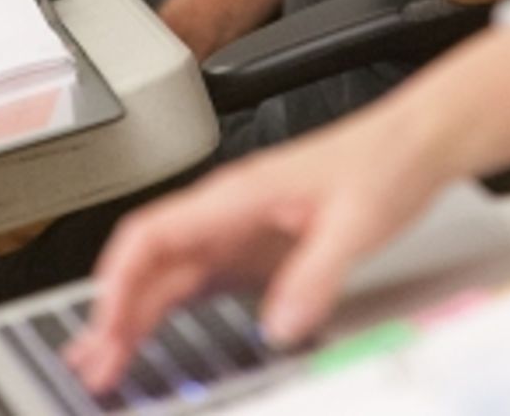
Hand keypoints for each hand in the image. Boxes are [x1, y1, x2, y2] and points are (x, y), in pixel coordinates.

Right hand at [67, 104, 444, 392]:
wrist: (414, 143)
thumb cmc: (383, 162)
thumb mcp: (355, 224)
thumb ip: (315, 275)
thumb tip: (279, 325)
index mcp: (238, 194)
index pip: (153, 233)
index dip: (119, 280)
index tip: (104, 326)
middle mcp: (229, 209)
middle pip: (151, 261)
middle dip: (114, 312)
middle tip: (95, 366)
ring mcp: (239, 227)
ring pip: (168, 273)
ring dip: (134, 315)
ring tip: (110, 361)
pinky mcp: (256, 245)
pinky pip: (197, 281)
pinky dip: (166, 311)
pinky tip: (157, 337)